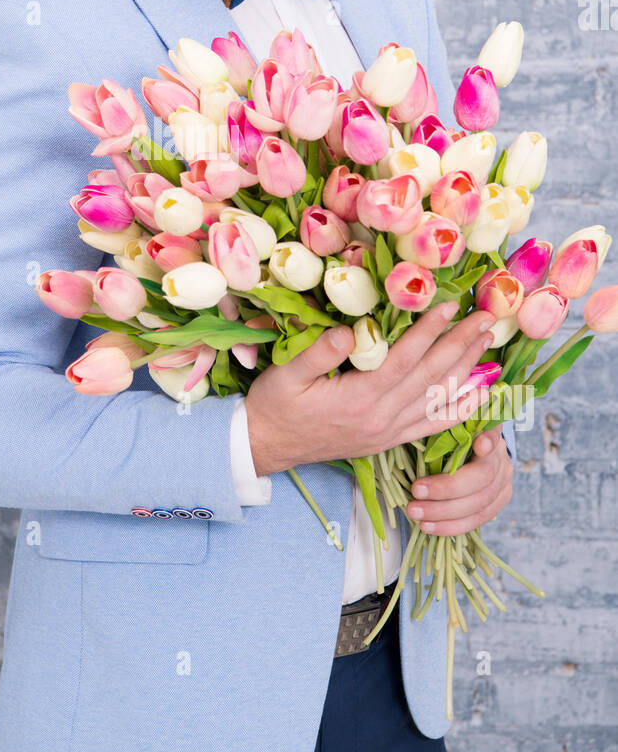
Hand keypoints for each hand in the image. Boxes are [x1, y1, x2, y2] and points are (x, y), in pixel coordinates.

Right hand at [245, 300, 496, 474]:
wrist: (266, 446)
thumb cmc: (274, 405)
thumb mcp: (286, 374)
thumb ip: (319, 353)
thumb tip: (351, 331)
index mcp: (358, 399)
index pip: (405, 360)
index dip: (431, 331)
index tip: (451, 305)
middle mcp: (381, 418)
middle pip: (431, 377)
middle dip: (461, 344)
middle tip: (486, 318)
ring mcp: (389, 432)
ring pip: (438, 399)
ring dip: (467, 369)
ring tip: (486, 342)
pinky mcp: (390, 440)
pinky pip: (433, 425)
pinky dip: (461, 409)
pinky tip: (480, 393)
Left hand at [405, 429, 512, 536]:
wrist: (467, 457)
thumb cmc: (448, 440)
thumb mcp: (442, 430)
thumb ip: (437, 431)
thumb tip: (416, 431)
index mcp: (488, 434)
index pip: (494, 435)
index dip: (489, 441)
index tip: (479, 444)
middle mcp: (501, 459)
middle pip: (482, 477)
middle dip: (446, 488)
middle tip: (416, 491)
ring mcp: (503, 484)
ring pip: (479, 504)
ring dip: (443, 512)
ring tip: (415, 512)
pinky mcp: (497, 505)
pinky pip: (476, 521)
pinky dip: (450, 526)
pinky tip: (428, 526)